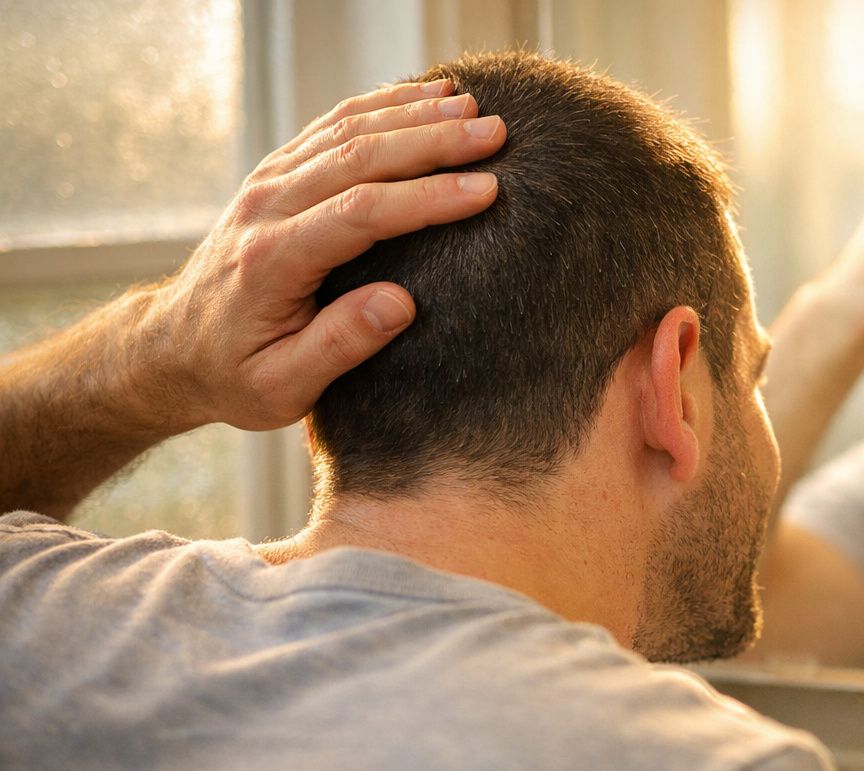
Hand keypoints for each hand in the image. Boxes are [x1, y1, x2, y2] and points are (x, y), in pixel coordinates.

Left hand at [146, 78, 505, 432]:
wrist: (173, 349)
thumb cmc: (235, 374)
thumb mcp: (282, 386)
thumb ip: (340, 345)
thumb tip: (401, 303)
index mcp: (273, 260)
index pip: (361, 213)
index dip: (427, 199)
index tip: (485, 190)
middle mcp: (266, 208)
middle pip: (359, 157)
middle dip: (434, 141)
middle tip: (496, 133)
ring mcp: (267, 184)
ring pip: (347, 132)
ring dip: (413, 114)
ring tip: (471, 107)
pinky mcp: (274, 176)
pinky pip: (332, 127)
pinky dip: (380, 106)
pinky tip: (422, 96)